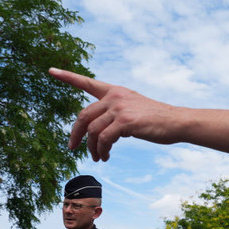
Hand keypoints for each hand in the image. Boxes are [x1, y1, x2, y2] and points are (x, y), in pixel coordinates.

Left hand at [49, 67, 177, 161]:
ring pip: (92, 130)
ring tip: (97, 157)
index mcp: (116, 91)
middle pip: (83, 115)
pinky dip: (102, 150)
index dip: (68, 77)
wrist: (177, 122)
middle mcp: (115, 97)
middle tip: (72, 148)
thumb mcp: (135, 108)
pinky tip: (105, 156)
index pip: (88, 82)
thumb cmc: (158, 119)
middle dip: (75, 134)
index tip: (51, 71)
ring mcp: (120, 108)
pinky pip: (104, 139)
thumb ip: (116, 112)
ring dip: (91, 148)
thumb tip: (101, 130)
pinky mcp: (125, 122)